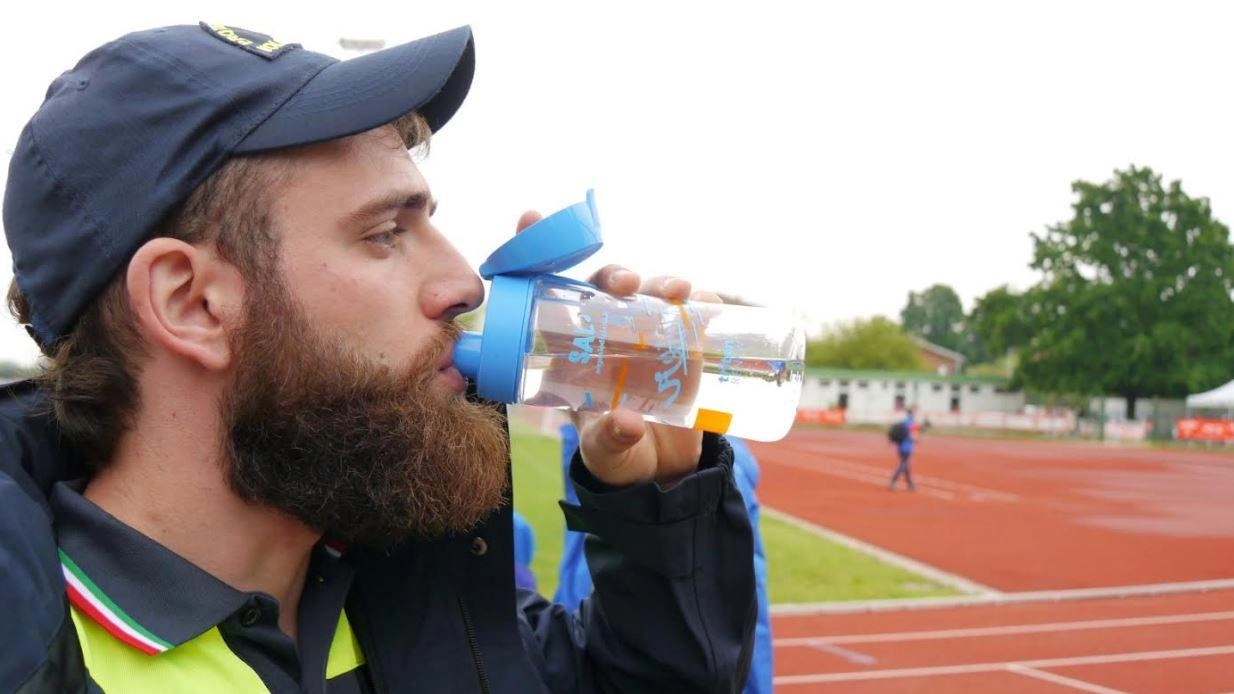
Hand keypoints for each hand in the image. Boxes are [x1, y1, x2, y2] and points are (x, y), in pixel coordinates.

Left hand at [513, 211, 716, 487]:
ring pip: (652, 293)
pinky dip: (701, 302)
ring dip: (662, 282)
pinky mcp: (687, 345)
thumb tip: (626, 422)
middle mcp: (610, 333)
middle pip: (607, 287)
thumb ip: (610, 439)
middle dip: (615, 274)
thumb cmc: (617, 453)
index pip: (550, 295)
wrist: (661, 472)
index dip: (537, 252)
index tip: (530, 217)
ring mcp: (650, 335)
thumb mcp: (605, 451)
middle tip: (624, 284)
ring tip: (674, 291)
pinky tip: (706, 302)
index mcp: (573, 348)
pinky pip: (694, 313)